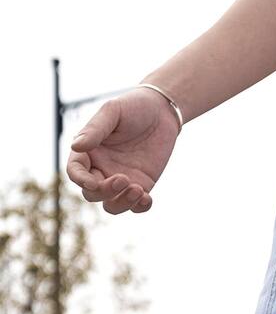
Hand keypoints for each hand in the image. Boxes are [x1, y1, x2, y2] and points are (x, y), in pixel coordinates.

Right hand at [66, 87, 180, 214]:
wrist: (161, 111)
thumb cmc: (132, 106)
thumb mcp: (112, 112)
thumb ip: (94, 129)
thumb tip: (75, 146)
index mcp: (88, 151)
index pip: (75, 171)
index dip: (80, 180)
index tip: (93, 182)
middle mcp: (101, 168)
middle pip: (92, 193)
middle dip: (105, 192)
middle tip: (124, 179)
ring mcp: (120, 179)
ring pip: (112, 205)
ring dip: (122, 204)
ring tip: (139, 190)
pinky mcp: (140, 185)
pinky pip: (136, 206)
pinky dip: (140, 207)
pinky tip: (147, 198)